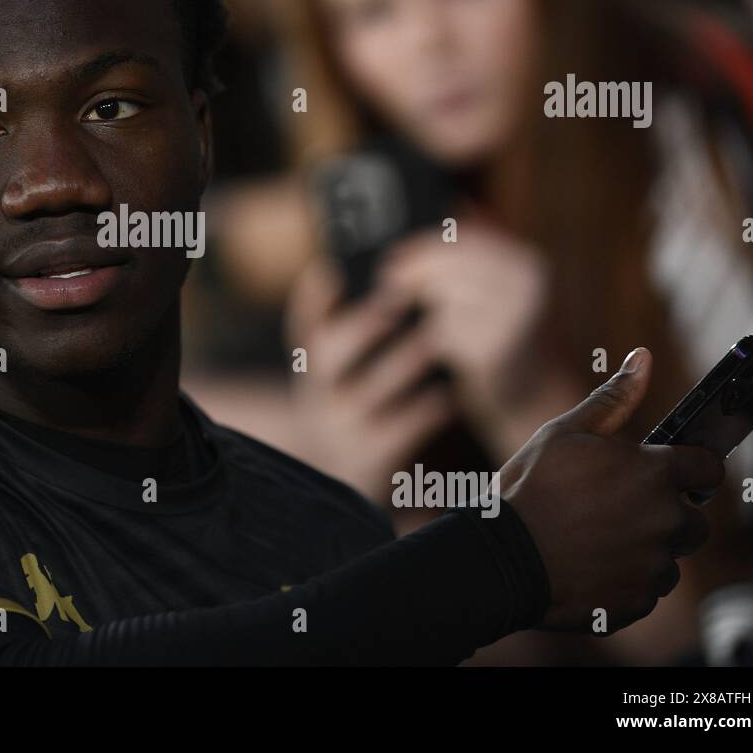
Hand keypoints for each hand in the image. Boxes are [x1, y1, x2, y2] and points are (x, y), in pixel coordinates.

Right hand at [286, 257, 456, 497]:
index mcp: (311, 369)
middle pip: (329, 356)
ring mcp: (341, 428)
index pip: (302, 327)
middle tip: (400, 298)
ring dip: (403, 362)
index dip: (312, 299)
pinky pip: (400, 430)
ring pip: (369, 391)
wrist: (343, 481)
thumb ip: (338, 327)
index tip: (334, 270)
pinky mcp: (370, 457)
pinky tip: (450, 394)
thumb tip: (350, 271)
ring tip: (436, 339)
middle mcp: (317, 397)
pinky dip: (425, 410)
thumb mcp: (336, 373)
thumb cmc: (351, 406)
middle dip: (365, 325)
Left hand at [378, 218, 555, 421]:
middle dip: (413, 272)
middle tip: (386, 280)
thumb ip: (467, 254)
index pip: (464, 238)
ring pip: (442, 297)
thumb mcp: (495, 288)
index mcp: (526, 262)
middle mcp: (525, 285)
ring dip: (424, 307)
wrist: (531, 392)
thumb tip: (438, 215)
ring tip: (421, 316)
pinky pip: (443, 332)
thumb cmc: (501, 332)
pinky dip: (434, 338)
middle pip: (449, 265)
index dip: (421, 245)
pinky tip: (443, 347)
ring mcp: (512, 316)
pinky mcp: (494, 348)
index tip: (391, 254)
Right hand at [500, 348, 724, 631]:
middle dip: (663, 512)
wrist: (503, 559)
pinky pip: (647, 587)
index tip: (668, 472)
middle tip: (614, 509)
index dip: (689, 467)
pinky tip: (590, 565)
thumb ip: (612, 399)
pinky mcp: (639, 600)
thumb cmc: (530, 488)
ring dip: (646, 548)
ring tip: (596, 539)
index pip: (708, 468)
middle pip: (692, 519)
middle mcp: (665, 521)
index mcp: (654, 474)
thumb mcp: (563, 433)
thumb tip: (643, 358)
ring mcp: (654, 565)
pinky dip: (627, 578)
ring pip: (669, 556)